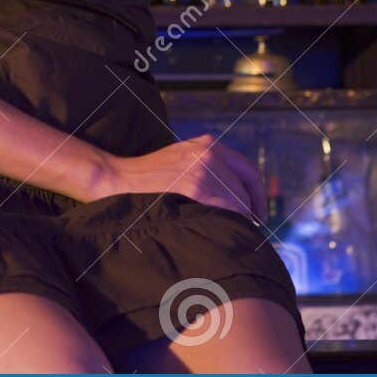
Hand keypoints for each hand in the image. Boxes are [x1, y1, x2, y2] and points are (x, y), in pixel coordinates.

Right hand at [88, 134, 264, 220]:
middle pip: (246, 187)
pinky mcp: (198, 187)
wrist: (118, 178)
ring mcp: (205, 169)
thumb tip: (236, 198)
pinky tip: (220, 231)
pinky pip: (227, 209)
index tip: (257, 213)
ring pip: (239, 201)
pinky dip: (229, 222)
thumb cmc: (148, 176)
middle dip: (249, 210)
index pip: (248, 170)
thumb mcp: (182, 160)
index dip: (257, 195)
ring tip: (228, 233)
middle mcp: (211, 153)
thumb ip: (208, 169)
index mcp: (209, 144)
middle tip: (246, 229)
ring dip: (238, 219)